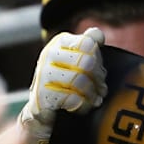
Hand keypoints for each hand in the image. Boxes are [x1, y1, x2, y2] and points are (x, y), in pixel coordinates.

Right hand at [19, 27, 107, 143]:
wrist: (44, 109)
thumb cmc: (67, 82)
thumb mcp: (79, 60)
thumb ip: (89, 44)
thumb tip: (98, 34)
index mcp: (60, 42)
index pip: (88, 43)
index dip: (99, 59)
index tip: (99, 71)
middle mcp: (49, 54)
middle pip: (87, 62)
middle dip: (98, 78)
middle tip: (101, 89)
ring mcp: (43, 74)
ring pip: (80, 81)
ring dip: (92, 94)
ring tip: (95, 99)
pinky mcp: (42, 96)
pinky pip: (72, 99)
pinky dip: (83, 105)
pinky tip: (83, 107)